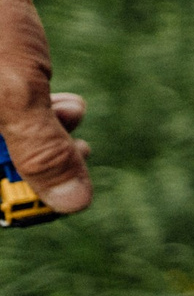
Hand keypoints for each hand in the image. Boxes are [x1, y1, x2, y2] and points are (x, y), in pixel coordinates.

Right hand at [0, 0, 90, 211]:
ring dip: (43, 135)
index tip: (62, 198)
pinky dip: (32, 111)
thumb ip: (40, 149)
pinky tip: (66, 101)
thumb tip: (72, 205)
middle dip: (37, 164)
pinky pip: (2, 110)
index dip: (15, 204)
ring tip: (75, 116)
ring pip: (0, 138)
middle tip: (82, 153)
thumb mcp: (15, 90)